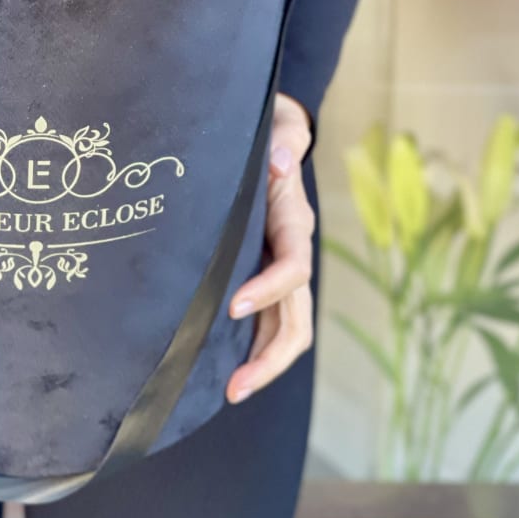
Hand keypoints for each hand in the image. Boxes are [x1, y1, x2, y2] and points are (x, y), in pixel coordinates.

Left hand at [225, 92, 315, 403]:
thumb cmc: (273, 132)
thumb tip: (280, 161)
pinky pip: (268, 319)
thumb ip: (282, 139)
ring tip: (229, 390)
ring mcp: (280, 267)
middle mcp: (293, 251)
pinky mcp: (263, 273)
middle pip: (297, 317)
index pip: (293, 267)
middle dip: (270, 355)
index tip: (234, 306)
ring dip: (262, 362)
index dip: (269, 290)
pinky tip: (220, 364)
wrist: (275, 137)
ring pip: (287, 328)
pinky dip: (252, 345)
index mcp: (294, 221)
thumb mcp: (279, 127)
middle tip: (235, 386)